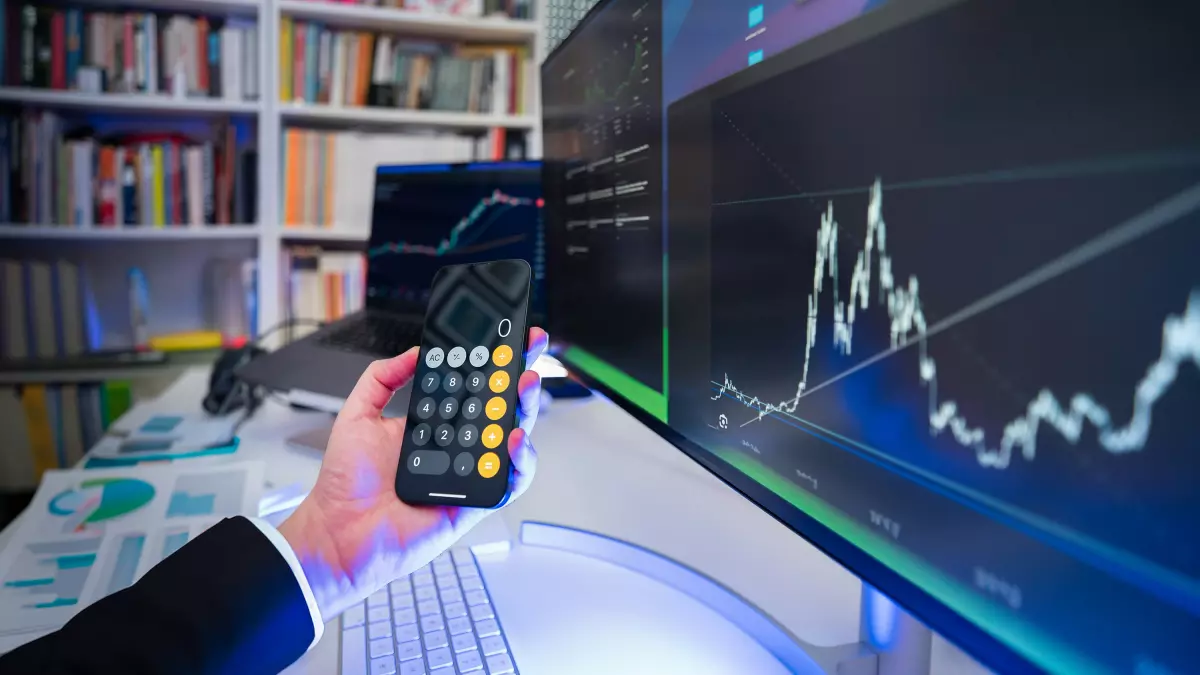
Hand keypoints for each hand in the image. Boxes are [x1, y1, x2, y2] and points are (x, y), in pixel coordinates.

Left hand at [279, 328, 547, 619]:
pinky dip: (521, 461)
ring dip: (526, 409)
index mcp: (435, 424)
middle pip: (501, 406)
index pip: (471, 387)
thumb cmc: (346, 483)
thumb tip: (415, 352)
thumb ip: (382, 377)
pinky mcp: (477, 501)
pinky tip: (514, 441)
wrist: (339, 530)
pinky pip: (510, 481)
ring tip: (525, 386)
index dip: (493, 363)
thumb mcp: (358, 415)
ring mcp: (470, 472)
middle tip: (527, 351)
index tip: (508, 335)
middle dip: (520, 375)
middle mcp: (457, 445)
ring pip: (514, 437)